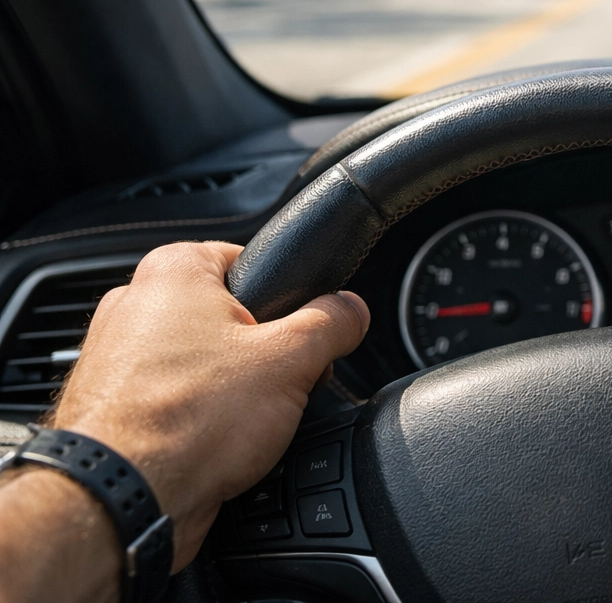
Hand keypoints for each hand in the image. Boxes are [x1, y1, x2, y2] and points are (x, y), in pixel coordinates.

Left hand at [49, 241, 369, 567]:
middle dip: (259, 352)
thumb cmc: (185, 422)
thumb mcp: (291, 361)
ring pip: (200, 363)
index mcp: (172, 270)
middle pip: (228, 316)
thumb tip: (352, 310)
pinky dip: (196, 419)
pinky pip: (173, 401)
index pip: (251, 260)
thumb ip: (332, 323)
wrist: (120, 502)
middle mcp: (133, 304)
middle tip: (279, 384)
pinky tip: (212, 445)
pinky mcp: (109, 407)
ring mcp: (114, 357)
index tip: (304, 333)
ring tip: (242, 423)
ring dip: (227, 391)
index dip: (288, 300)